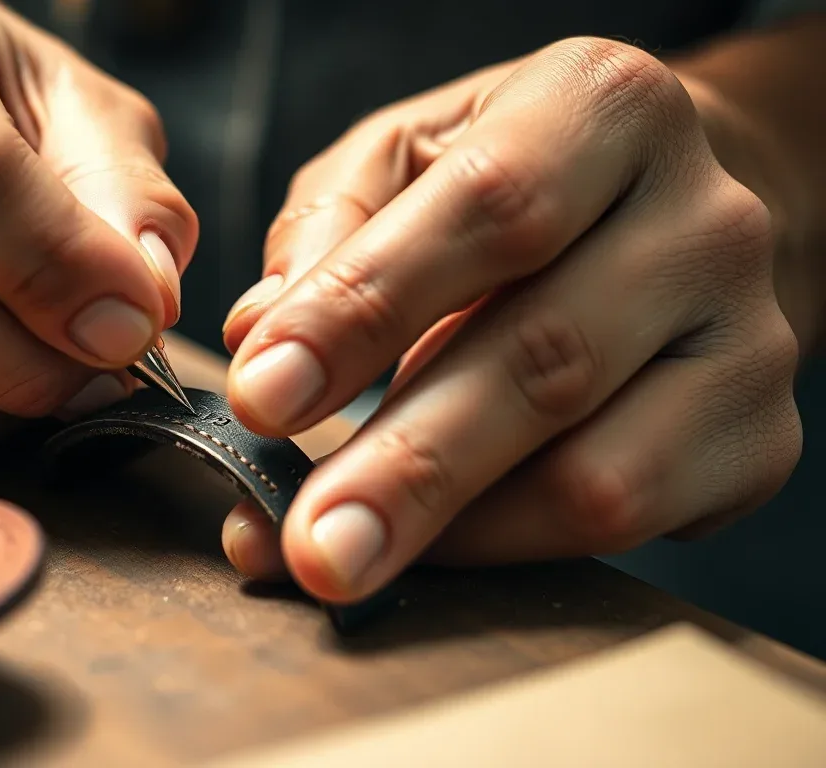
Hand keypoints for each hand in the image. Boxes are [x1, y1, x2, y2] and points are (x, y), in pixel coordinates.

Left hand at [219, 37, 801, 602]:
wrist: (664, 214)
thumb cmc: (507, 183)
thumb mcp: (402, 158)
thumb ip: (327, 228)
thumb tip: (262, 336)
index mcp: (603, 110)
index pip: (489, 210)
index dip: (364, 310)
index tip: (260, 397)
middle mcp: (701, 218)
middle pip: (546, 360)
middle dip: (407, 466)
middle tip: (309, 545)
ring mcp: (749, 336)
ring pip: (595, 470)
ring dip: (453, 533)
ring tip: (345, 557)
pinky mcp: (758, 436)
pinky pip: (626, 521)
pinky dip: (510, 547)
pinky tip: (432, 544)